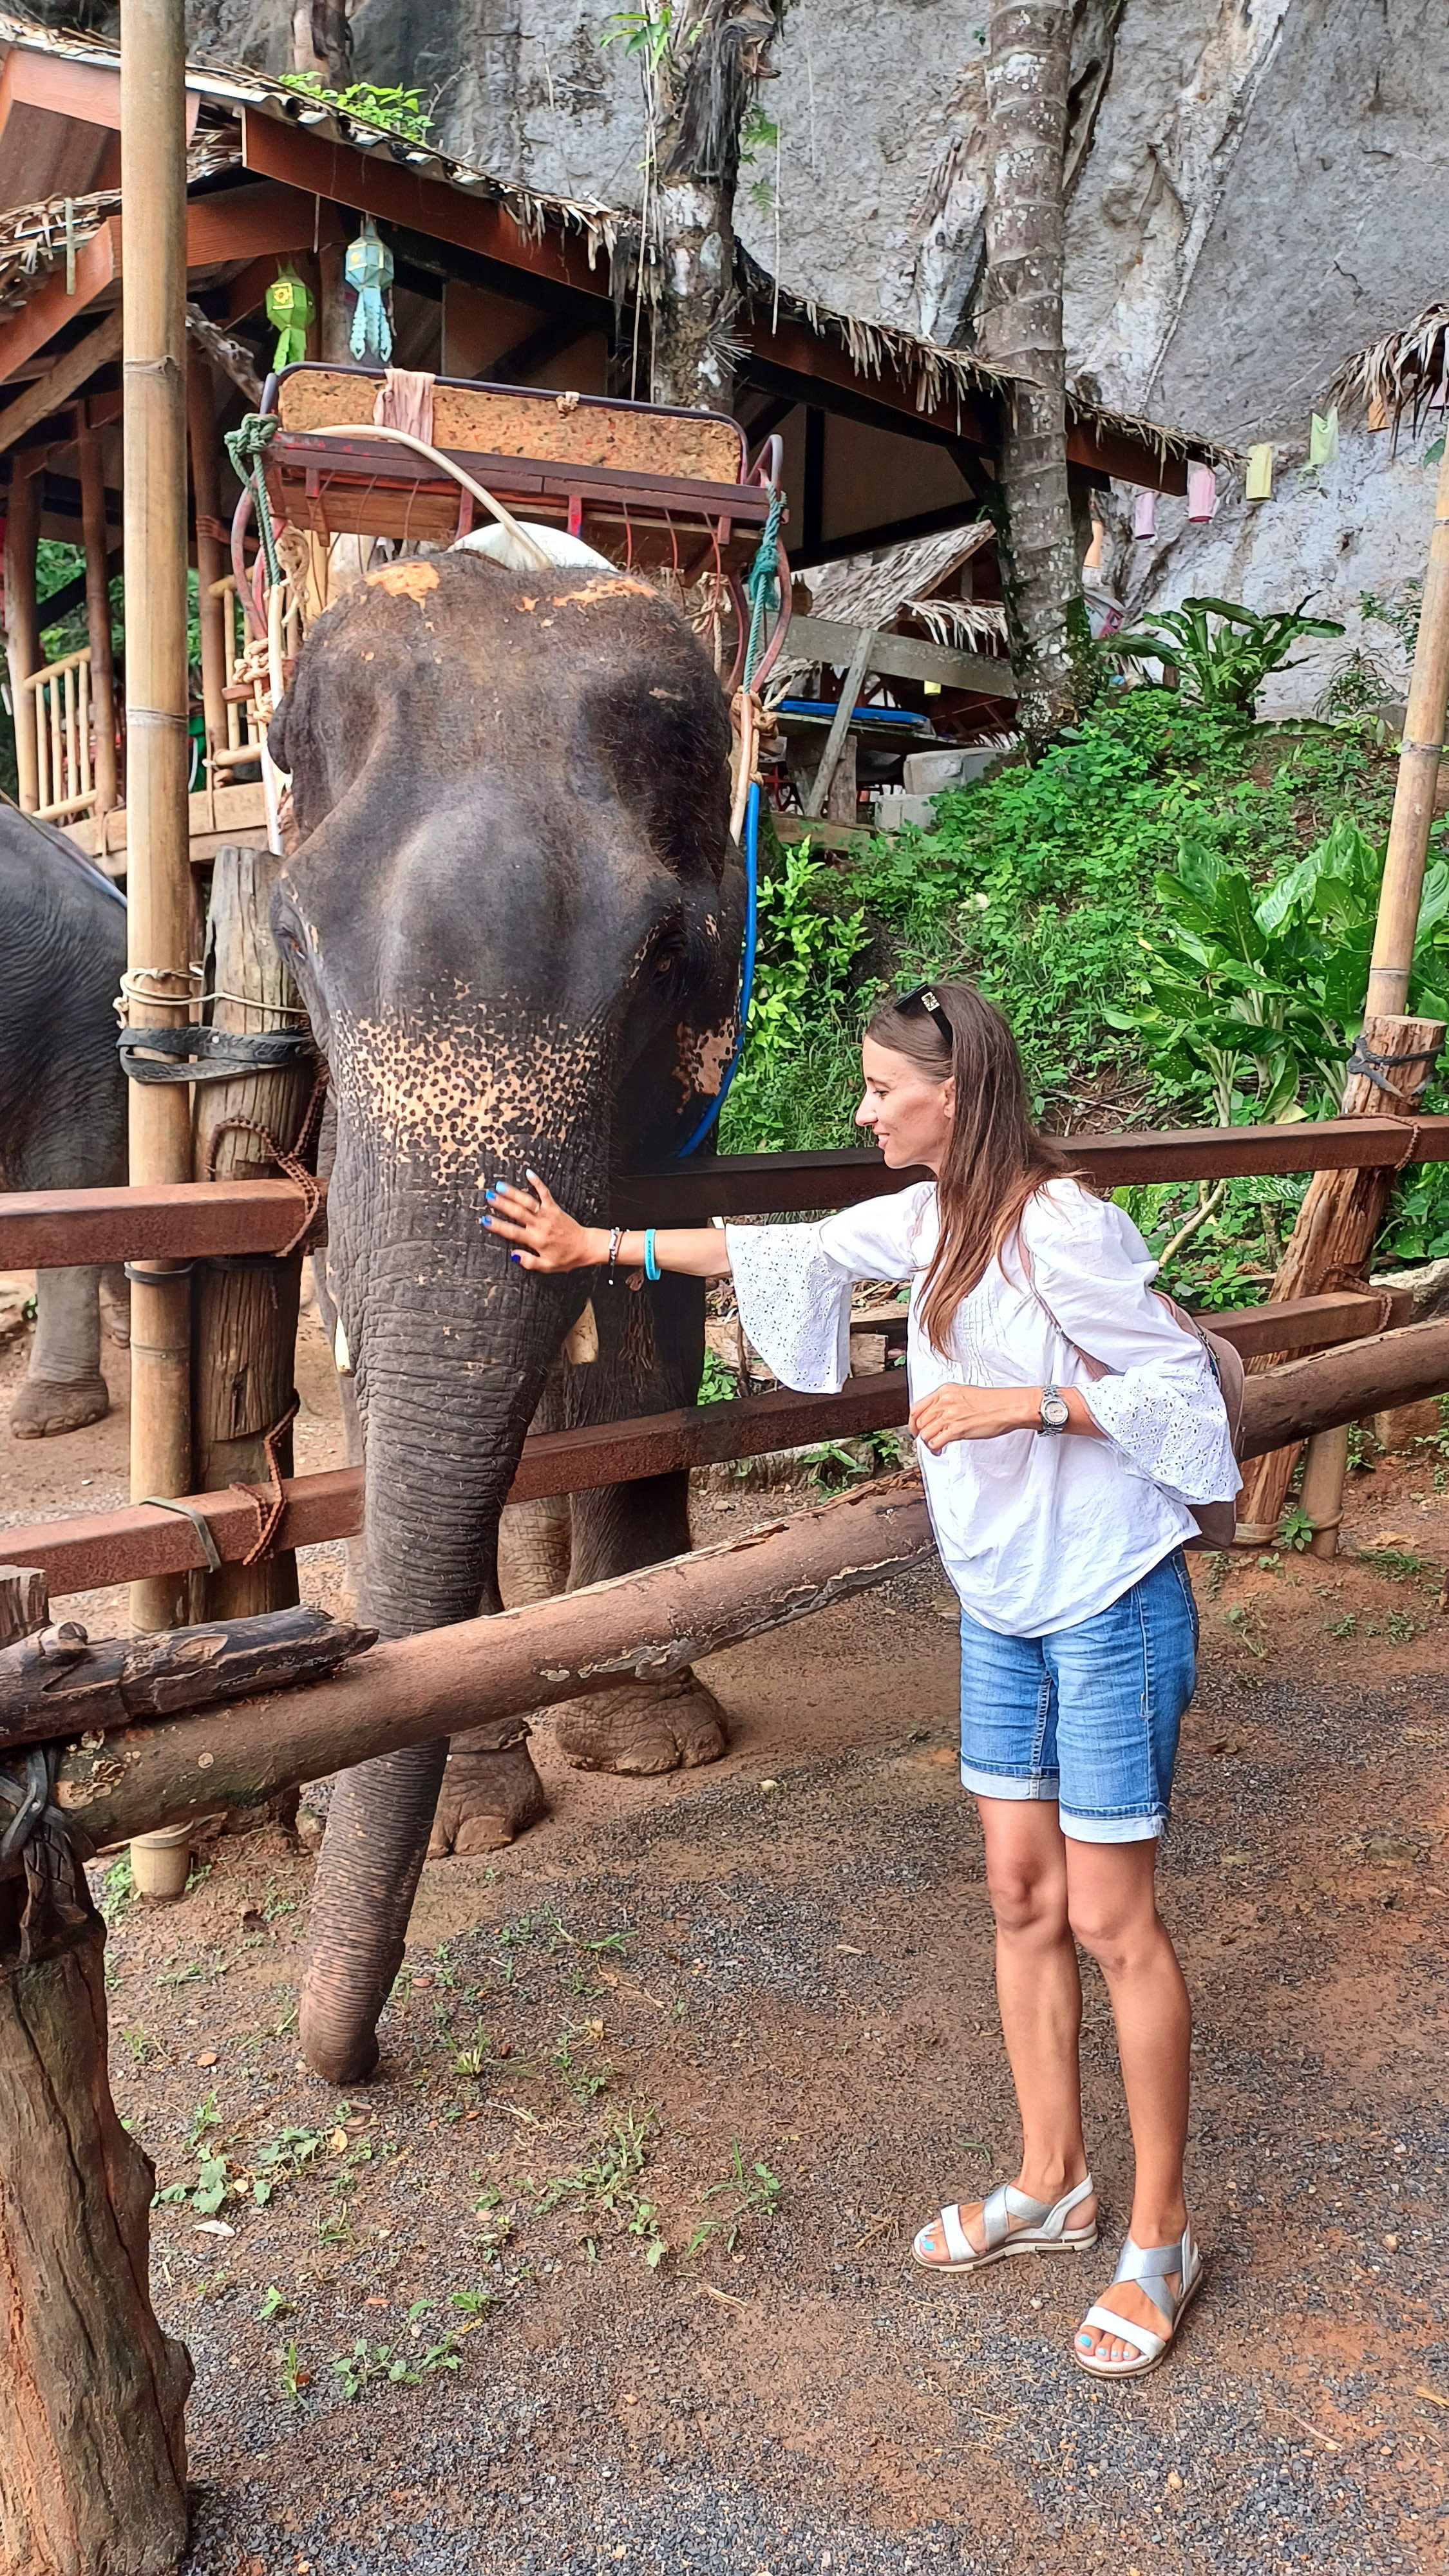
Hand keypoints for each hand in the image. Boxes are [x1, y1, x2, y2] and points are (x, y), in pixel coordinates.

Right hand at [482, 1172, 598, 1271]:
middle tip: (489, 1197)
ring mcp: (548, 1214)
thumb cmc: (566, 1258)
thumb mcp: (547, 1266)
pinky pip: (545, 1193)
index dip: (498, 1226)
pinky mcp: (555, 1208)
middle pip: (518, 1212)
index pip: (513, 1232)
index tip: (485, 1220)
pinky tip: (529, 1173)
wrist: (585, 1247)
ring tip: (500, 1186)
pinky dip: (537, 1182)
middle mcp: (540, 1225)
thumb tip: (514, 1255)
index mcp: (536, 1240)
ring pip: (528, 1201)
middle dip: (502, 1204)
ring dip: (513, 1193)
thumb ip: (529, 1262)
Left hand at [909, 1384, 1039, 1452]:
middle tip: (927, 1440)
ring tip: (936, 1447)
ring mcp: (950, 1416)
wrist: (1008, 1406)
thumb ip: (948, 1402)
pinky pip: (935, 1442)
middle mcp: (944, 1402)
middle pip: (919, 1422)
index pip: (917, 1408)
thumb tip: (937, 1416)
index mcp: (945, 1391)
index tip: (915, 1429)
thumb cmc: (992, 1402)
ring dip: (928, 1444)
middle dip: (920, 1435)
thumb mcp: (964, 1394)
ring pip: (925, 1434)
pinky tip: (940, 1450)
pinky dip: (934, 1449)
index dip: (912, 1422)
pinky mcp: (957, 1430)